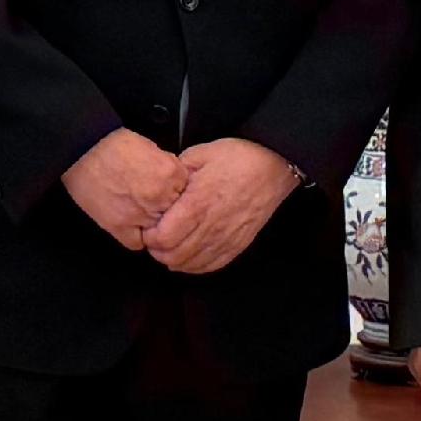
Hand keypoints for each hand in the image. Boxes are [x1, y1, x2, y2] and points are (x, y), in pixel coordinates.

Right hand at [62, 129, 183, 251]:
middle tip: (154, 202)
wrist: (84, 150)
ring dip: (154, 226)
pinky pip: (138, 243)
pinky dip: (137, 237)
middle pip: (177, 215)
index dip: (180, 195)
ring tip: (141, 211)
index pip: (190, 195)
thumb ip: (170, 170)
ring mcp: (141, 215)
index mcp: (172, 175)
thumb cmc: (116, 146)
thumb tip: (178, 184)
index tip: (172, 194)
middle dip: (168, 210)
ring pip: (161, 233)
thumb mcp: (154, 150)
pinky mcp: (121, 227)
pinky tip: (132, 225)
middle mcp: (160, 197)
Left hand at [144, 138, 302, 275]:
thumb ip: (175, 172)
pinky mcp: (238, 244)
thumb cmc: (238, 157)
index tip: (147, 227)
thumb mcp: (200, 154)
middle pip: (174, 255)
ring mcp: (226, 238)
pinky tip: (188, 257)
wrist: (273, 166)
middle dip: (157, 251)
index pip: (163, 237)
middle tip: (154, 239)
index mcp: (197, 203)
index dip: (149, 237)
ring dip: (174, 259)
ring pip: (191, 264)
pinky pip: (211, 266)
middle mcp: (211, 226)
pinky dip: (194, 266)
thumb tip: (158, 185)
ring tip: (168, 247)